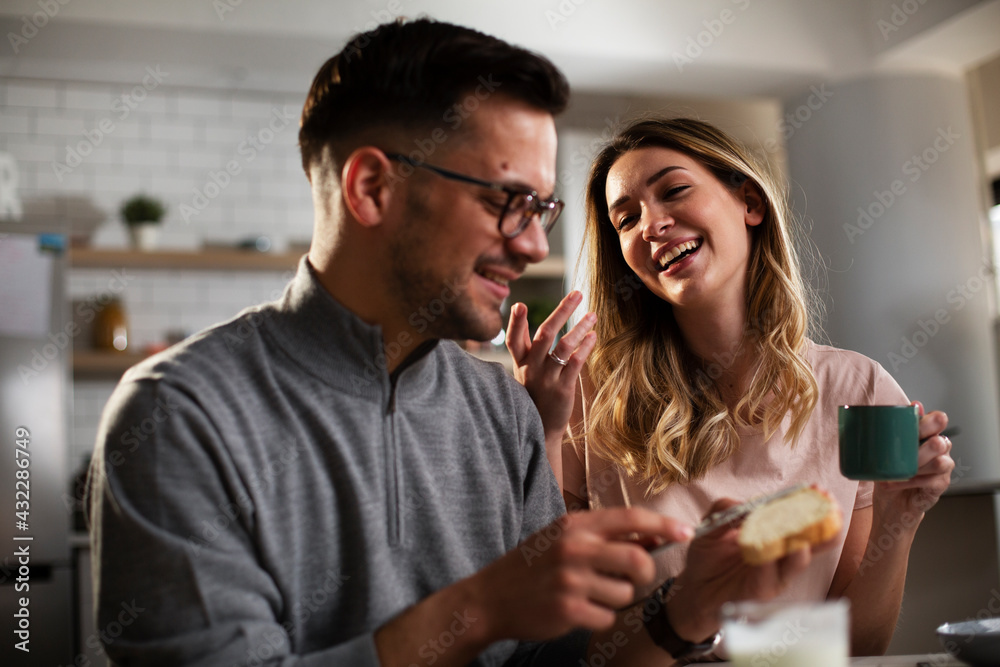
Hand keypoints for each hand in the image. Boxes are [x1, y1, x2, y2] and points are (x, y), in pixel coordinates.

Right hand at [469, 508, 693, 640]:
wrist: (490, 598)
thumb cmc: (533, 566)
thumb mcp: (565, 538)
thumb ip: (606, 535)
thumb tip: (655, 534)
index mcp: (575, 524)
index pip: (630, 518)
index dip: (664, 524)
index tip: (687, 532)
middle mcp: (574, 547)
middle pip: (638, 559)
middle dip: (644, 574)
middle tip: (632, 579)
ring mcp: (570, 579)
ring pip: (625, 593)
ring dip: (616, 599)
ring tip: (591, 595)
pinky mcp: (567, 610)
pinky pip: (607, 617)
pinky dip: (599, 618)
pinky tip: (579, 611)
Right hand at [506, 291, 595, 440]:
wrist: (541, 428)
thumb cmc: (534, 394)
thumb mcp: (525, 371)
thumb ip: (529, 347)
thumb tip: (537, 319)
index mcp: (520, 362)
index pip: (514, 338)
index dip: (515, 322)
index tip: (519, 305)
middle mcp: (531, 368)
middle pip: (545, 334)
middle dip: (561, 311)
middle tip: (577, 293)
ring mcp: (547, 378)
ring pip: (562, 346)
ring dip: (579, 327)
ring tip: (592, 315)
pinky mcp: (562, 389)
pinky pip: (574, 363)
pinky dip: (584, 348)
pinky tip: (593, 336)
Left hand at [667, 499, 822, 640]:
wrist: (695, 588)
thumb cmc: (708, 555)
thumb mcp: (714, 522)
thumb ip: (728, 508)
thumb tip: (747, 504)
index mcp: (773, 535)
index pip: (798, 519)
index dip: (810, 504)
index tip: (817, 489)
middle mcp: (780, 555)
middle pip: (811, 539)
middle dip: (823, 521)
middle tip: (828, 503)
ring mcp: (774, 574)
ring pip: (797, 559)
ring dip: (805, 542)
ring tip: (808, 525)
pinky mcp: (760, 591)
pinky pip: (770, 576)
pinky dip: (774, 562)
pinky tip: (777, 551)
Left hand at [874, 401, 953, 517]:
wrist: (891, 502)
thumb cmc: (889, 472)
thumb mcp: (884, 450)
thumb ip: (886, 432)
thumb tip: (876, 413)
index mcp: (928, 435)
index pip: (938, 421)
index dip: (930, 420)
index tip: (915, 415)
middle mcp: (940, 449)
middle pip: (941, 441)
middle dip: (922, 445)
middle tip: (903, 450)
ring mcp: (943, 468)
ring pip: (940, 462)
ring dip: (917, 465)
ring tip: (897, 470)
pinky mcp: (940, 486)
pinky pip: (930, 481)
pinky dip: (909, 481)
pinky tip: (893, 482)